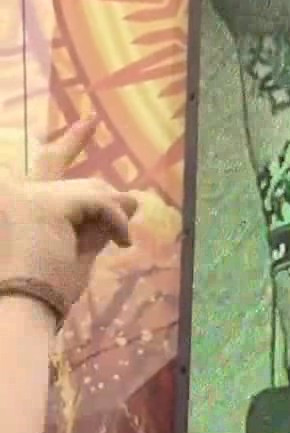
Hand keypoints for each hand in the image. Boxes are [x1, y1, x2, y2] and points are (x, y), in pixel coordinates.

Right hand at [0, 120, 137, 312]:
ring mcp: (23, 195)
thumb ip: (96, 222)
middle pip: (53, 160)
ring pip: (87, 189)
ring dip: (111, 213)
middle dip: (76, 147)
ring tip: (117, 240)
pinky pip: (99, 203)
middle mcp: (11, 193)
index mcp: (12, 204)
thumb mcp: (73, 251)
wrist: (15, 312)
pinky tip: (120, 243)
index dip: (61, 144)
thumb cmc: (40, 291)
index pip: (40, 165)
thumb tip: (133, 200)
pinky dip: (116, 223)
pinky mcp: (44, 205)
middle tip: (90, 123)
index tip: (81, 120)